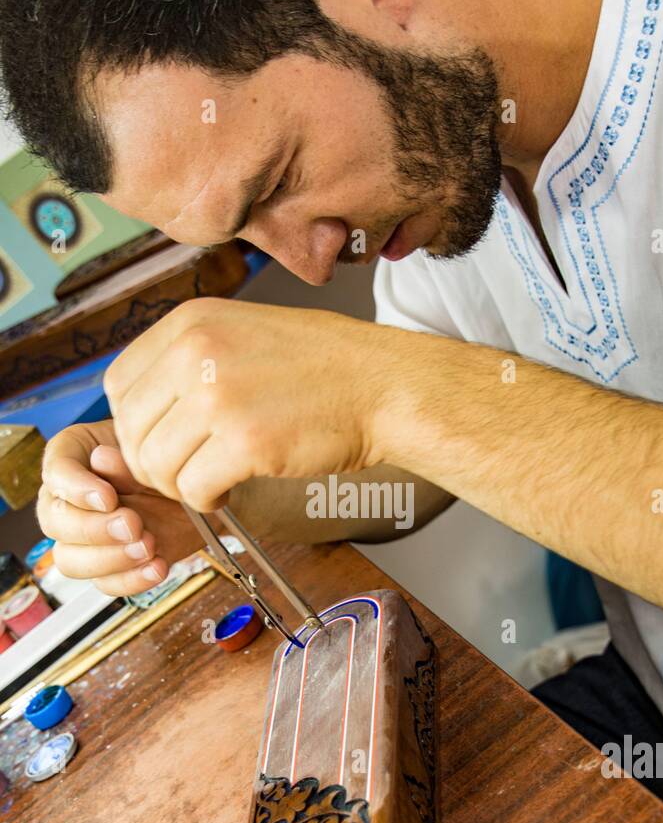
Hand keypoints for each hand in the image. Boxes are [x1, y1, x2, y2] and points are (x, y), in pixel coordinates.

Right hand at [38, 420, 203, 595]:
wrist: (194, 488)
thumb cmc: (165, 459)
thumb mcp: (150, 450)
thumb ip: (124, 458)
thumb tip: (100, 458)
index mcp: (72, 458)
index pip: (55, 473)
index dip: (76, 490)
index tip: (108, 498)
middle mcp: (68, 501)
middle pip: (56, 523)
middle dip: (94, 529)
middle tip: (132, 525)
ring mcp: (85, 538)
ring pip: (71, 561)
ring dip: (110, 559)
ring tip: (148, 547)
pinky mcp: (110, 566)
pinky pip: (106, 583)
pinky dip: (131, 580)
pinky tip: (157, 567)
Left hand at [104, 298, 384, 510]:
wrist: (383, 385)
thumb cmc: (322, 367)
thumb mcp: (241, 333)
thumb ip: (188, 360)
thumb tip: (141, 409)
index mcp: (191, 322)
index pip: (119, 385)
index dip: (133, 425)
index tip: (161, 441)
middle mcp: (196, 353)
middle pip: (132, 430)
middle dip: (153, 463)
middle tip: (188, 470)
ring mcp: (219, 397)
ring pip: (156, 464)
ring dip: (180, 484)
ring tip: (212, 479)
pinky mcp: (245, 442)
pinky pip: (192, 489)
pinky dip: (207, 500)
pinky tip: (230, 489)